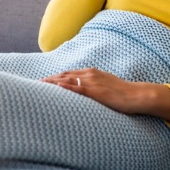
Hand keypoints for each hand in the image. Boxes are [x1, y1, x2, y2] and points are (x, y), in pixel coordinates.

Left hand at [41, 68, 169, 123]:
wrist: (136, 95)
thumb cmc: (123, 94)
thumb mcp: (106, 87)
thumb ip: (94, 89)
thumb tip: (85, 97)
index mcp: (92, 73)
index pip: (68, 74)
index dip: (55, 78)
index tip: (42, 82)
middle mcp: (90, 74)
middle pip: (64, 75)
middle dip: (48, 80)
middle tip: (33, 84)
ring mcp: (92, 82)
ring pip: (67, 80)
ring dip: (51, 83)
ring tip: (37, 86)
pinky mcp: (95, 91)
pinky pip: (77, 89)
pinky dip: (65, 87)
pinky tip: (55, 88)